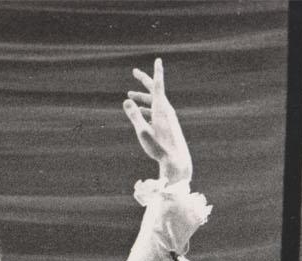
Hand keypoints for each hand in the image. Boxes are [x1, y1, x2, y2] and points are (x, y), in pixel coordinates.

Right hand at [122, 59, 191, 183]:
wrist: (176, 160)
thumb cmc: (159, 148)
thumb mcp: (143, 132)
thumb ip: (134, 116)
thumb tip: (125, 101)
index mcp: (161, 109)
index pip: (158, 85)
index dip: (157, 72)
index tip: (158, 60)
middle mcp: (166, 110)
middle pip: (154, 91)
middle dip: (143, 81)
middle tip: (134, 72)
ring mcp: (168, 117)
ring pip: (153, 102)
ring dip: (141, 98)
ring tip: (130, 96)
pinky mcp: (168, 124)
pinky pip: (155, 111)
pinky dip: (146, 108)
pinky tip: (140, 113)